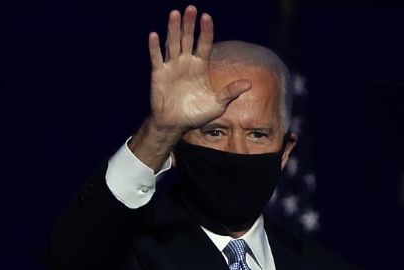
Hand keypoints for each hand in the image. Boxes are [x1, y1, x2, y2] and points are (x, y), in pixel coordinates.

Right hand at [127, 6, 249, 169]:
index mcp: (200, 66)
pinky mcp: (159, 74)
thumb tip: (249, 84)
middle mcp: (186, 62)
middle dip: (189, 24)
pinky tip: (154, 35)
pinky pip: (157, 58)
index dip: (206, 31)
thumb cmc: (196, 114)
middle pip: (188, 39)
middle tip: (191, 8)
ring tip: (175, 13)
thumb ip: (230, 92)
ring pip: (173, 43)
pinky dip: (155, 47)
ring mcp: (172, 67)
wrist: (175, 124)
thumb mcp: (217, 105)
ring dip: (173, 29)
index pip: (204, 44)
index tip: (207, 17)